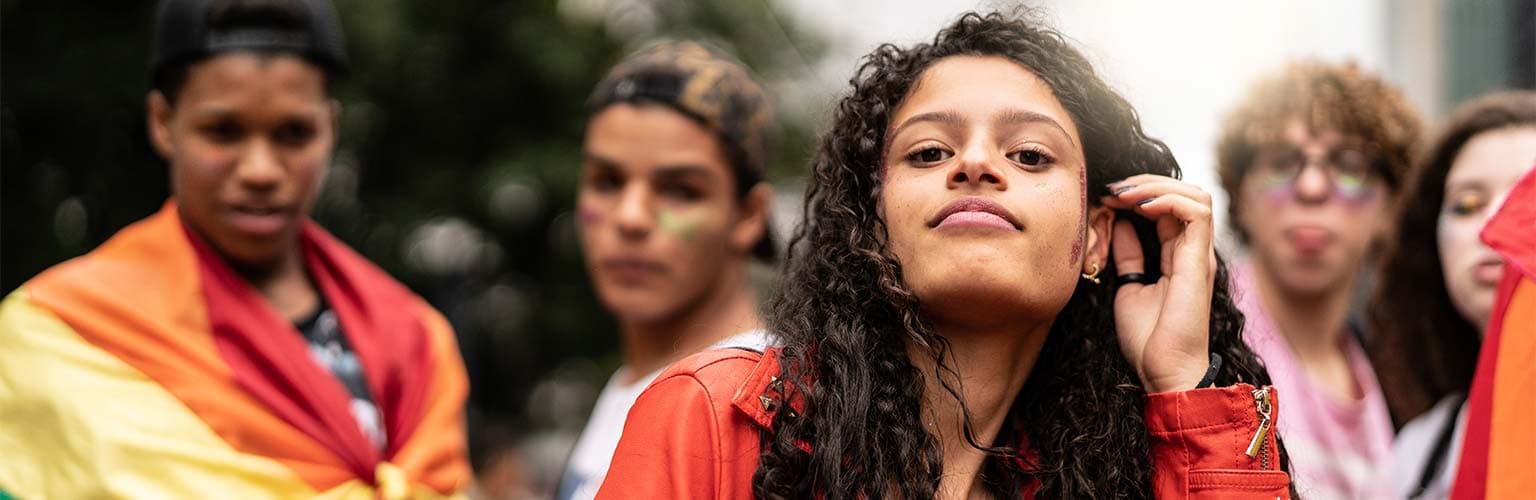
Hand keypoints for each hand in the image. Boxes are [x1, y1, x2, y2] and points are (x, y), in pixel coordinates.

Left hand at [1100, 175, 1215, 392]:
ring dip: (1157, 187)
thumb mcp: (1128, 287)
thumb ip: (1128, 255)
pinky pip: (1197, 213)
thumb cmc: (1149, 340)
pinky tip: (1139, 206)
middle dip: (1147, 182)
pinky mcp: (1199, 262)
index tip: (1105, 197)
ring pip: (1196, 195)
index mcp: (1178, 256)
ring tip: (1124, 194)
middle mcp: (1192, 252)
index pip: (1168, 208)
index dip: (1139, 194)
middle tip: (1113, 188)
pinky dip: (1168, 200)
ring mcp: (1199, 255)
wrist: (1164, 373)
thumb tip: (1118, 222)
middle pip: (1185, 194)